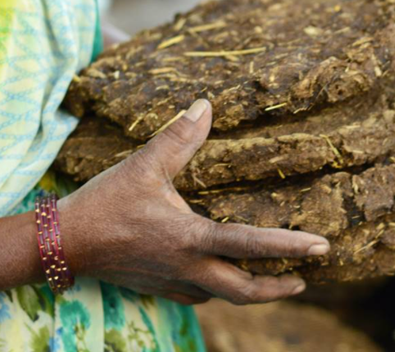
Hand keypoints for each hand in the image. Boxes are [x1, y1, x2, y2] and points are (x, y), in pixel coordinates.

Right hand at [58, 99, 328, 305]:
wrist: (65, 243)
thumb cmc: (106, 204)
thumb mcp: (144, 165)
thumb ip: (178, 137)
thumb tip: (205, 105)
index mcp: (192, 238)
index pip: (251, 245)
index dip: (290, 247)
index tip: (321, 248)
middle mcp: (189, 267)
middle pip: (244, 291)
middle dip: (277, 288)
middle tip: (305, 278)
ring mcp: (175, 282)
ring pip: (223, 296)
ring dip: (250, 290)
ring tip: (275, 279)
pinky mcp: (161, 288)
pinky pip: (199, 296)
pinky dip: (219, 288)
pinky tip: (223, 275)